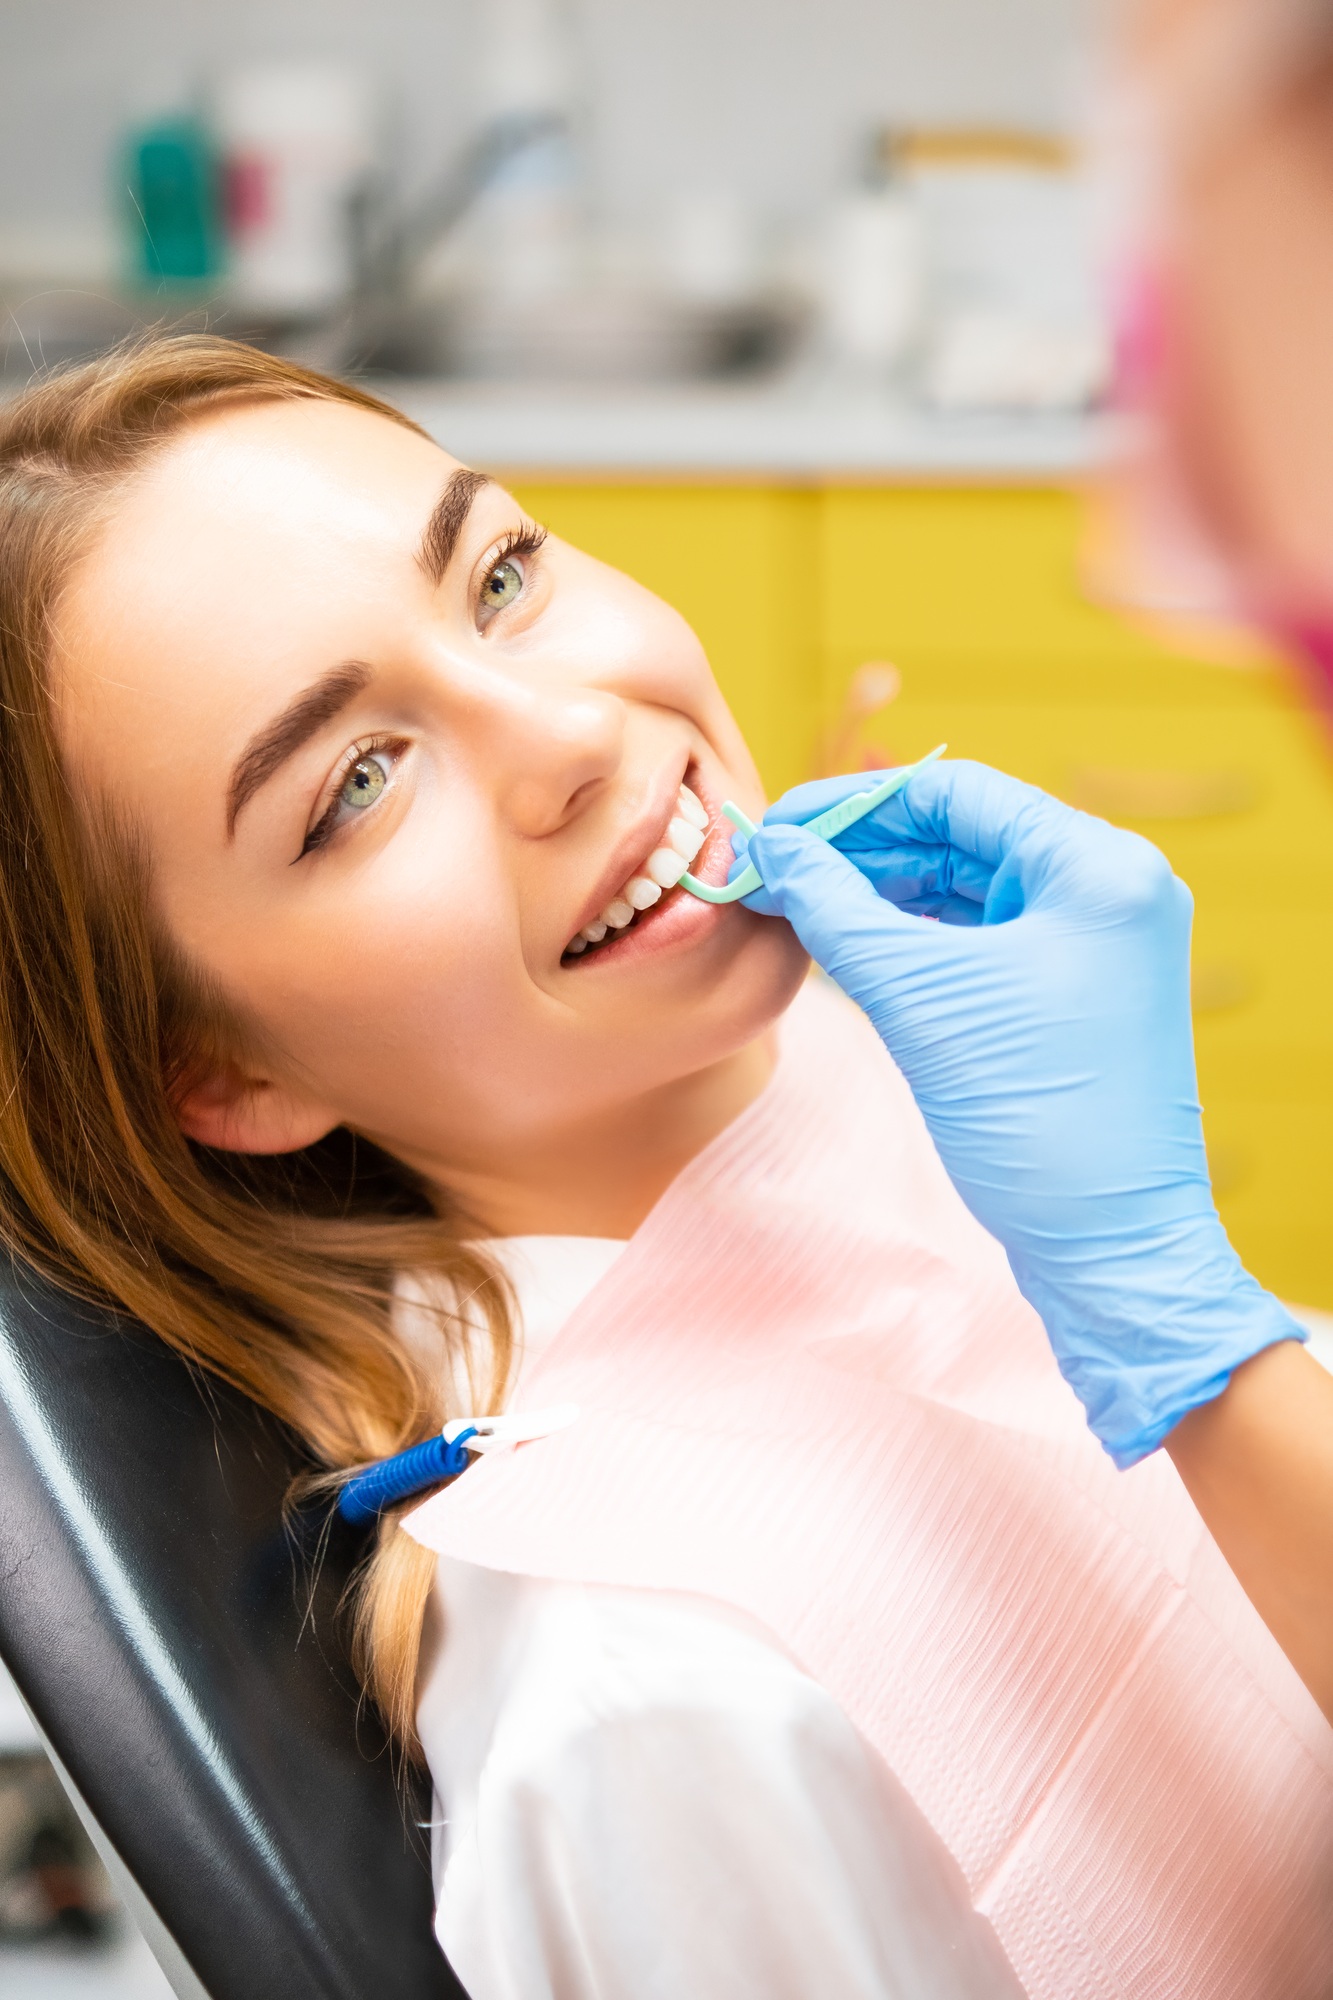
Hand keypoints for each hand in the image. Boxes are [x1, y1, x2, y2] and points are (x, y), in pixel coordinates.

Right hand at [737, 759, 1301, 1465]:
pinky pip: (978, 938)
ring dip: (879, 893)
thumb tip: (775, 850)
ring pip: (965, 888)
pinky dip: (911, 938)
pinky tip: (843, 943)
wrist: (1108, 1248)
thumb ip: (838, 910)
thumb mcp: (921, 1000)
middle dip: (861, 849)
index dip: (854, 803)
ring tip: (795, 904)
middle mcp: (1108, 888)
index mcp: (1097, 867)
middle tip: (773, 867)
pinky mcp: (1070, 992)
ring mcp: (1093, 942)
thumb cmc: (1035, 1119)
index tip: (778, 826)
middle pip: (960, 834)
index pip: (957, 791)